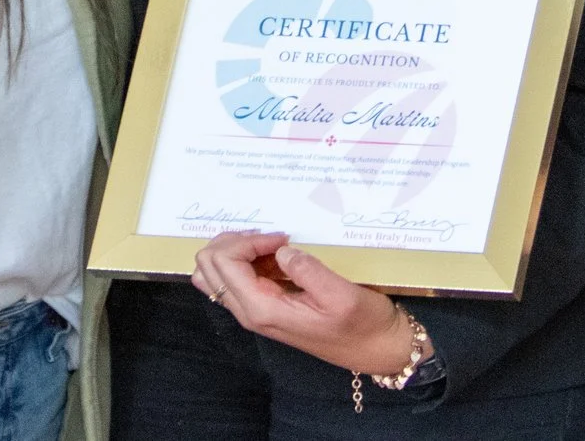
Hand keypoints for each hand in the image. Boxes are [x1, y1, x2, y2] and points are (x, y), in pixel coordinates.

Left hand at [190, 231, 417, 375]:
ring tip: (271, 243)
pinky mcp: (263, 307)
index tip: (282, 238)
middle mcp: (249, 313)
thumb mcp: (342, 295)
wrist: (376, 349)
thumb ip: (307, 270)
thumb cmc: (362, 325)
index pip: (224, 263)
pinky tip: (275, 254)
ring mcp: (253, 311)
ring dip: (236, 249)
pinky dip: (245, 258)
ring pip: (215, 272)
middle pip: (208, 265)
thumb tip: (281, 250)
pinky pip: (234, 278)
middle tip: (271, 236)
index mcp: (262, 310)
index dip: (247, 240)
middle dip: (233, 241)